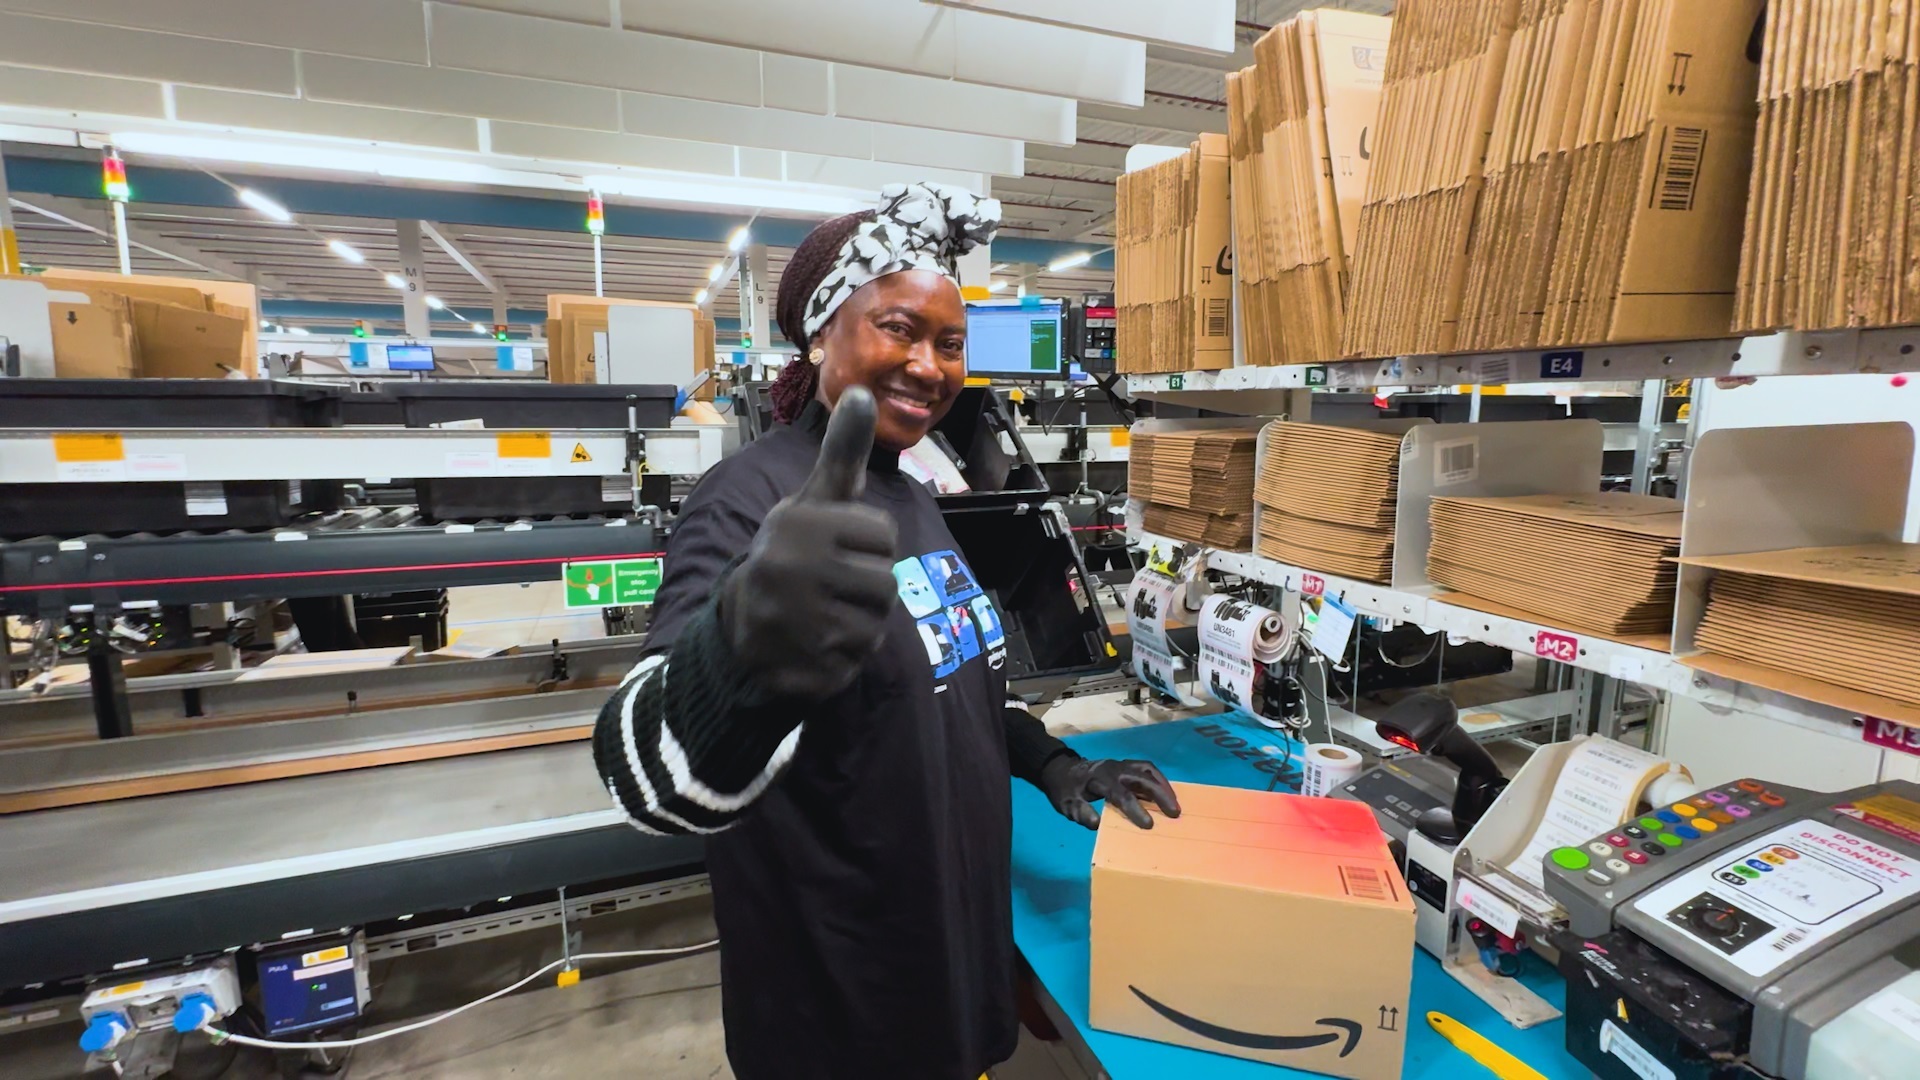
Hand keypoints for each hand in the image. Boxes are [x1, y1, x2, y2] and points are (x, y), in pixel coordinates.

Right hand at [722, 387, 898, 700]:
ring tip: (821, 614)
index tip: (833, 547)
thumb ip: (841, 451)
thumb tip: (860, 390)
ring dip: (858, 624)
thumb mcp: (815, 499)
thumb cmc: (792, 553)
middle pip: (887, 583)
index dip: (868, 543)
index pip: (885, 536)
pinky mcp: (800, 669)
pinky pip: (857, 662)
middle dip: (867, 587)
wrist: (740, 626)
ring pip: (876, 625)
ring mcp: (793, 625)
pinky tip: (813, 646)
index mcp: (800, 524)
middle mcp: (791, 571)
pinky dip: (843, 658)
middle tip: (828, 586)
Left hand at [1039, 756, 1180, 829]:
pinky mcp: (1125, 764)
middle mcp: (1114, 768)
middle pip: (1141, 777)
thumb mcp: (1066, 804)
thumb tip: (1097, 824)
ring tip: (1175, 803)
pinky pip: (1146, 768)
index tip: (1149, 825)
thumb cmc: (1066, 790)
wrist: (1061, 769)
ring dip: (1163, 785)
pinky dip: (1159, 779)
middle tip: (1174, 813)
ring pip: (1147, 770)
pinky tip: (1166, 792)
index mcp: (1098, 779)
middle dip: (1160, 794)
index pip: (1121, 794)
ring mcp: (1121, 764)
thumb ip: (1080, 813)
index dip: (1136, 809)